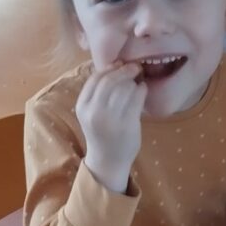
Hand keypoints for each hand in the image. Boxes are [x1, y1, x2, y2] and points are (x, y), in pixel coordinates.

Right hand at [76, 62, 146, 193]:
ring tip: (138, 81)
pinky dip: (141, 90)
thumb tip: (115, 65)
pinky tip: (143, 89)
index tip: (120, 63)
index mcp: (82, 106)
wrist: (108, 161)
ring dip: (134, 80)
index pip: (95, 78)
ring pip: (124, 88)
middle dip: (124, 70)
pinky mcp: (127, 124)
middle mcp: (94, 112)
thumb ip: (98, 93)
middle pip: (110, 81)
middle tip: (135, 67)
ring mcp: (111, 119)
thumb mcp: (91, 112)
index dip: (109, 68)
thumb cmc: (101, 132)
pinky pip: (136, 99)